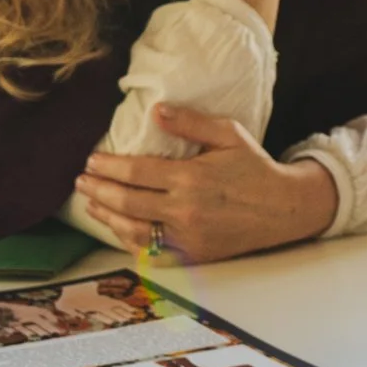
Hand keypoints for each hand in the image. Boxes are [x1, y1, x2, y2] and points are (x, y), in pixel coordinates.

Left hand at [72, 104, 337, 261]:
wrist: (285, 209)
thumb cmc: (255, 168)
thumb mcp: (229, 135)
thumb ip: (191, 123)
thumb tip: (156, 111)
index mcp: (191, 178)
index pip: (136, 173)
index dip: (108, 167)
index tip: (92, 161)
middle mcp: (185, 210)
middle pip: (126, 202)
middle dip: (98, 191)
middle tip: (81, 181)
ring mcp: (188, 237)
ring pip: (133, 231)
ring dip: (107, 217)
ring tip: (92, 204)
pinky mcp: (193, 255)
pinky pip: (152, 251)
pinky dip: (130, 241)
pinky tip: (119, 228)